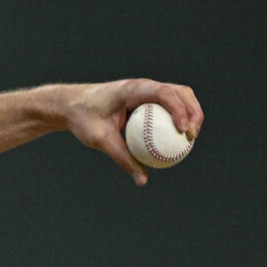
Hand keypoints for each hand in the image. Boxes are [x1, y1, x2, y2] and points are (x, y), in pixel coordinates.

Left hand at [60, 78, 202, 184]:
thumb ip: (122, 158)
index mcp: (133, 89)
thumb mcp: (100, 140)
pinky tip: (178, 142)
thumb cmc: (84, 118)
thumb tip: (142, 180)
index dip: (178, 109)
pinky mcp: (147, 100)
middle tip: (192, 136)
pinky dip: (178, 120)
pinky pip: (168, 108)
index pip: (164, 92)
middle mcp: (144, 86)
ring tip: (191, 138)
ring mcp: (147, 92)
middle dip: (193, 111)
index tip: (183, 130)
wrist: (73, 105)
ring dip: (191, 114)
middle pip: (180, 92)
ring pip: (179, 97)